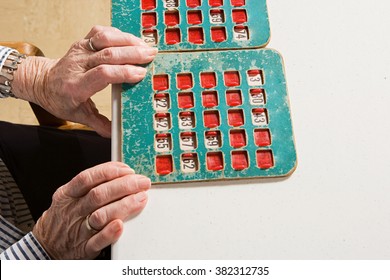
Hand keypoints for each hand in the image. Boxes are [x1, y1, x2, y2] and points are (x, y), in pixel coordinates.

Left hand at [13, 25, 157, 136]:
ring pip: (104, 39)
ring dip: (127, 41)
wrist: (42, 81)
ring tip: (145, 46)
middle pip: (107, 54)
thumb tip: (116, 134)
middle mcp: (78, 65)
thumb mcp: (78, 116)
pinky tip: (130, 40)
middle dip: (132, 54)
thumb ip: (99, 124)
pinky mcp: (83, 42)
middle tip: (151, 56)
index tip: (141, 74)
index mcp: (76, 86)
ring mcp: (80, 50)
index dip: (124, 72)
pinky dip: (118, 34)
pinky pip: (101, 32)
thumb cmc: (61, 99)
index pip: (103, 74)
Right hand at [32, 162, 150, 258]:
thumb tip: (122, 171)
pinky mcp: (83, 249)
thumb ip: (91, 184)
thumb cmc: (65, 215)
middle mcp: (73, 210)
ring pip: (100, 216)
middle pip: (98, 195)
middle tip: (143, 183)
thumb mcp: (69, 195)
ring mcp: (77, 230)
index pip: (88, 178)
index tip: (128, 170)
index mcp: (68, 194)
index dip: (110, 171)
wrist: (46, 245)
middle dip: (124, 186)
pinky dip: (109, 233)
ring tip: (140, 199)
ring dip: (123, 206)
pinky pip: (97, 241)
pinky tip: (121, 225)